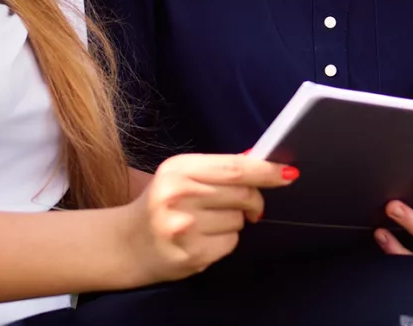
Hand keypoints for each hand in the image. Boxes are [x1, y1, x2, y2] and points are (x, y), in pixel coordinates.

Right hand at [124, 153, 295, 284]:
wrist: (124, 244)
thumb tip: (257, 158)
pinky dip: (224, 241)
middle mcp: (178, 196)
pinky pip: (231, 243)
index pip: (234, 169)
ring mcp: (184, 227)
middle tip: (245, 205)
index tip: (288, 173)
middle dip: (253, 200)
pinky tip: (202, 240)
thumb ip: (218, 169)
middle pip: (243, 194)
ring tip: (204, 223)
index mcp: (178, 170)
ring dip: (233, 222)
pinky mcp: (191, 254)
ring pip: (239, 220)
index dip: (266, 171)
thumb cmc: (160, 205)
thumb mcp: (180, 177)